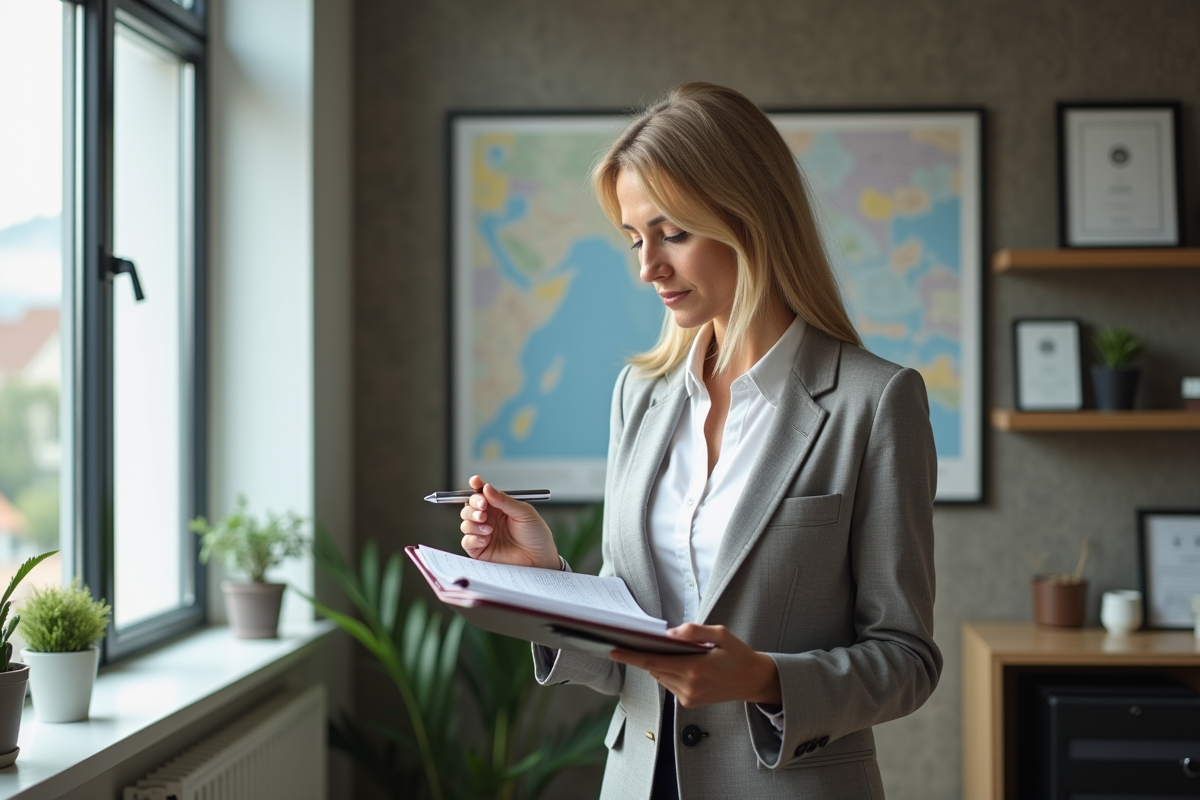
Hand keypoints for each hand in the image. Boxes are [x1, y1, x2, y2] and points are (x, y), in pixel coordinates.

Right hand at [459, 475, 558, 569]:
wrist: (540, 559)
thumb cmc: (537, 535)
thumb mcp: (524, 513)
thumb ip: (504, 500)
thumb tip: (486, 488)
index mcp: (499, 507)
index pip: (483, 493)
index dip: (476, 486)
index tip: (475, 481)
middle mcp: (489, 519)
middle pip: (469, 507)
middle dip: (473, 505)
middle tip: (483, 507)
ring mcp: (483, 534)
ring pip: (465, 522)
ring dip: (473, 522)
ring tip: (489, 528)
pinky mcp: (480, 550)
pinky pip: (467, 541)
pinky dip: (473, 538)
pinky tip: (486, 539)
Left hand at [608, 623, 780, 707]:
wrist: (753, 681)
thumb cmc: (738, 655)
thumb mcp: (721, 634)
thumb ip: (694, 631)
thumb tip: (669, 633)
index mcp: (695, 668)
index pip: (654, 661)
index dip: (631, 656)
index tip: (613, 650)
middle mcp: (689, 686)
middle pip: (653, 669)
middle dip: (641, 656)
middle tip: (629, 642)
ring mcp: (689, 697)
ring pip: (660, 677)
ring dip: (656, 663)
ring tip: (659, 649)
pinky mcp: (689, 703)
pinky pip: (669, 684)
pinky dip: (667, 672)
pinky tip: (677, 663)